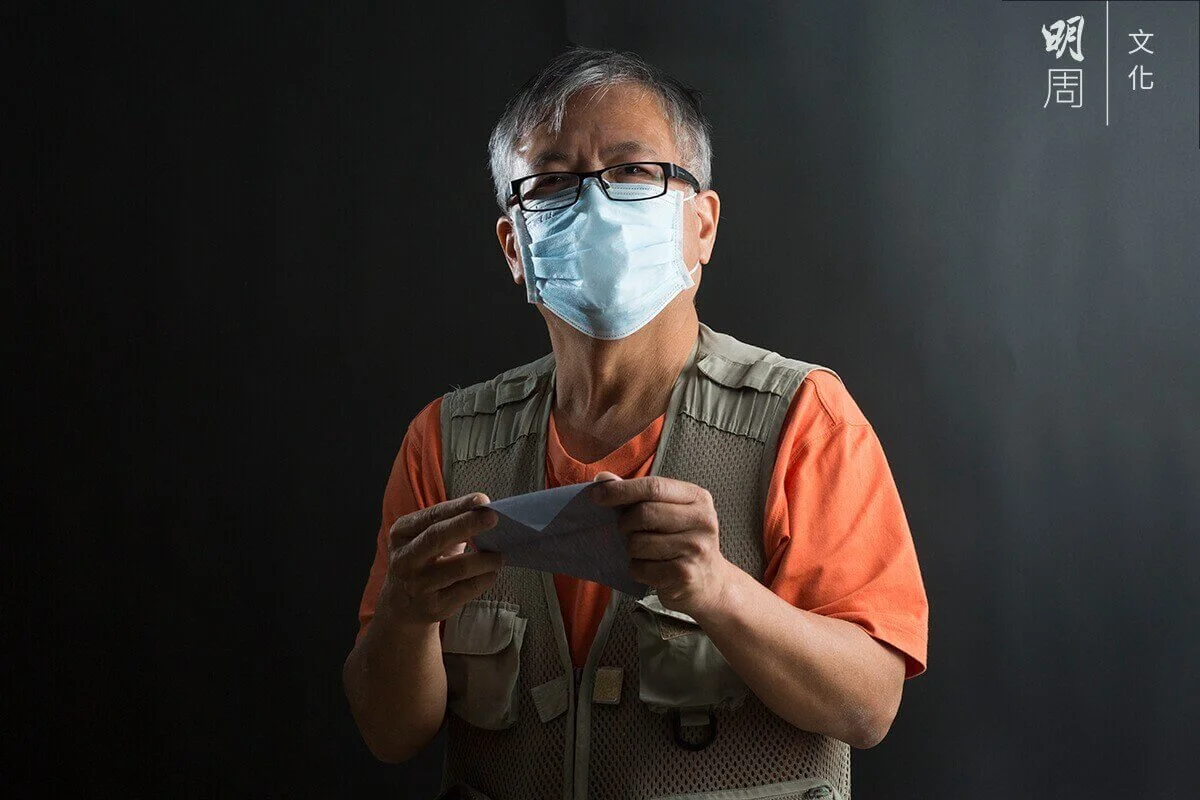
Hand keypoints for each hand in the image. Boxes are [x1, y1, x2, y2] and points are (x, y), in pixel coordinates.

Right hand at [378, 493, 504, 626]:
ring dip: (486, 559)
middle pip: (438, 537)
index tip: (482, 500)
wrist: (403, 605)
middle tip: (494, 517)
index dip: (458, 506)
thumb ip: (448, 523)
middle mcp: (404, 559)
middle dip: (468, 524)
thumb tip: (484, 511)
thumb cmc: (422, 560)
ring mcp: (417, 585)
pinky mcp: (433, 606)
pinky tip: (491, 573)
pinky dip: (485, 579)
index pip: (432, 516)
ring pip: (458, 568)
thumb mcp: (424, 538)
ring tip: (500, 555)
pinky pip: (467, 589)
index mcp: (401, 534)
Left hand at [589, 472, 731, 618]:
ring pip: (639, 543)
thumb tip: (602, 478)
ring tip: (644, 551)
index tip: (595, 494)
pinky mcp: (685, 575)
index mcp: (698, 498)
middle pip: (644, 513)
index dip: (621, 490)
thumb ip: (637, 494)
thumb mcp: (669, 511)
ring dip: (631, 549)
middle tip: (626, 530)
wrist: (710, 582)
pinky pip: (641, 568)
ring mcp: (696, 549)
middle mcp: (702, 520)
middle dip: (625, 523)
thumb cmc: (681, 540)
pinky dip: (637, 569)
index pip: (654, 487)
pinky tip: (651, 568)